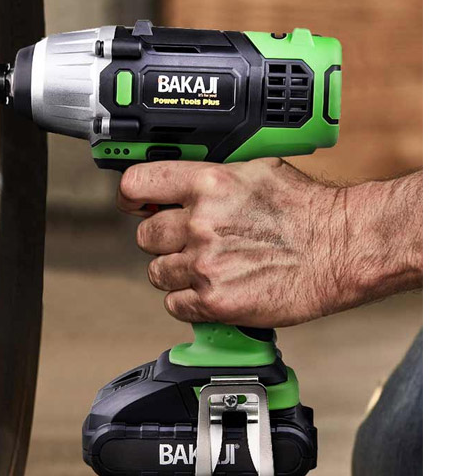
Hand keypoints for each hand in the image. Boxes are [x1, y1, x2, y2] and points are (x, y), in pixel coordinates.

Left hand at [117, 158, 421, 326]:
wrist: (342, 248)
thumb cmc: (307, 210)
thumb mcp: (256, 171)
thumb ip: (211, 178)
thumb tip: (180, 184)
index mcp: (208, 184)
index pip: (137, 185)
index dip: (131, 197)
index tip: (134, 203)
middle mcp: (200, 223)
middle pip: (145, 235)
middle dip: (164, 240)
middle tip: (190, 243)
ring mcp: (205, 264)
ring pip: (157, 272)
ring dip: (177, 273)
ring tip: (209, 268)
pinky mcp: (214, 300)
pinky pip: (175, 304)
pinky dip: (189, 302)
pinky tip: (213, 290)